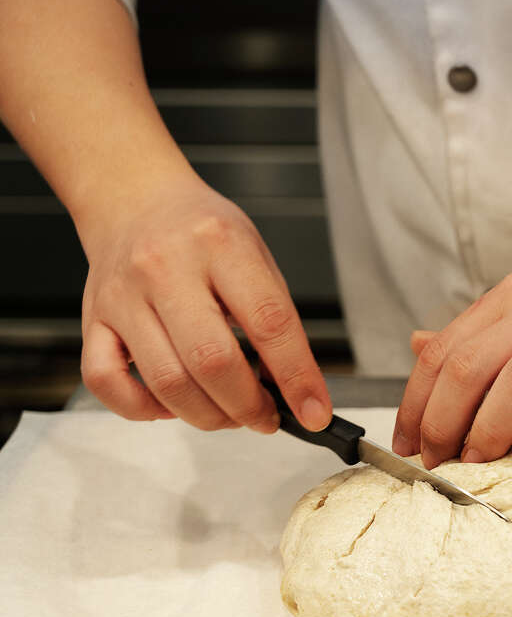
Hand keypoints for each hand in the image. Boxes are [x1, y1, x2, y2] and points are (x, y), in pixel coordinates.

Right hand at [78, 174, 331, 432]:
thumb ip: (276, 320)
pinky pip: (106, 383)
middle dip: (249, 406)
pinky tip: (171, 404)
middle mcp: (166, 267)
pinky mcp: (92, 319)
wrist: (136, 200)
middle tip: (266, 417)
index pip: (268, 322)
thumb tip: (294, 389)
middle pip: (212, 361)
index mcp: (221, 245)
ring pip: (165, 382)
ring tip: (230, 414)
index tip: (314, 412)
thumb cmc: (204, 233)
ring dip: (207, 416)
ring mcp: (123, 295)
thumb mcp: (257, 256)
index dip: (297, 376)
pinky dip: (143, 409)